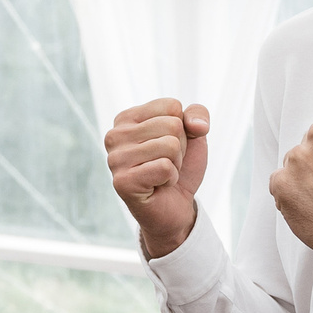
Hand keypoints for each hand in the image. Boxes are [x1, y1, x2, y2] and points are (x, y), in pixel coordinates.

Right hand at [105, 98, 211, 258]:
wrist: (176, 206)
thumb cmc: (179, 167)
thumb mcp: (194, 135)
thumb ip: (197, 114)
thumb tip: (197, 125)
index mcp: (127, 119)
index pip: (171, 106)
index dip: (182, 129)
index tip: (169, 147)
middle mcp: (115, 136)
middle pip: (172, 125)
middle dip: (180, 148)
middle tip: (167, 163)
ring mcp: (115, 159)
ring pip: (170, 145)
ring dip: (176, 164)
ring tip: (162, 174)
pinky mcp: (122, 182)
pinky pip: (164, 167)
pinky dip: (171, 178)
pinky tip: (158, 185)